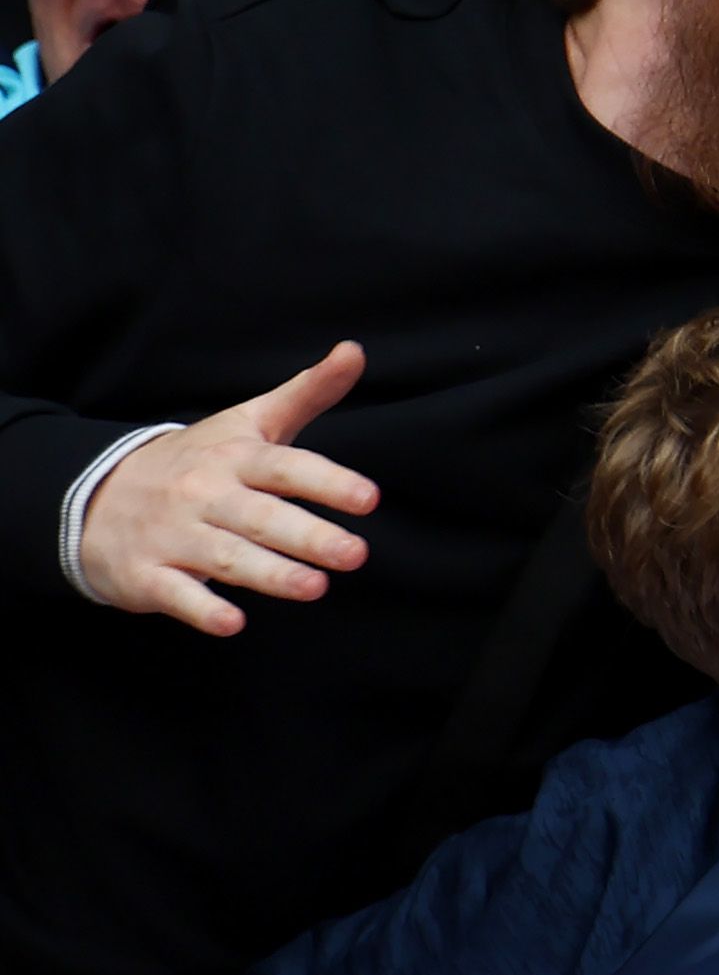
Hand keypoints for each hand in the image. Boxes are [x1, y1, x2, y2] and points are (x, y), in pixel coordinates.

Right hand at [76, 343, 378, 637]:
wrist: (94, 495)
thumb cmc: (197, 462)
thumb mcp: (247, 423)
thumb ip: (307, 393)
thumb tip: (354, 350)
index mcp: (233, 458)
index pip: (285, 467)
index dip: (327, 481)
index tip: (369, 498)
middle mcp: (203, 494)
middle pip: (261, 516)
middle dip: (308, 536)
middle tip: (356, 554)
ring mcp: (172, 535)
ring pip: (225, 557)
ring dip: (269, 574)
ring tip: (314, 588)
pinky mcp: (147, 574)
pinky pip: (176, 593)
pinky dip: (202, 609)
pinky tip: (233, 624)